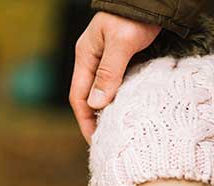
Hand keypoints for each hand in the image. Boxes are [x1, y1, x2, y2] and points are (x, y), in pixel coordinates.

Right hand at [69, 12, 160, 142]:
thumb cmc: (135, 14)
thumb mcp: (121, 43)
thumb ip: (109, 72)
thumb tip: (95, 105)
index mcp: (85, 55)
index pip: (78, 97)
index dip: (85, 121)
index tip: (96, 141)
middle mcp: (94, 59)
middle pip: (90, 98)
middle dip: (96, 121)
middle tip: (108, 142)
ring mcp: (108, 60)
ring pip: (104, 93)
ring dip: (109, 112)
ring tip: (119, 132)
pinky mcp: (124, 59)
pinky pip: (118, 85)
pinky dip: (121, 100)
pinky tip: (130, 111)